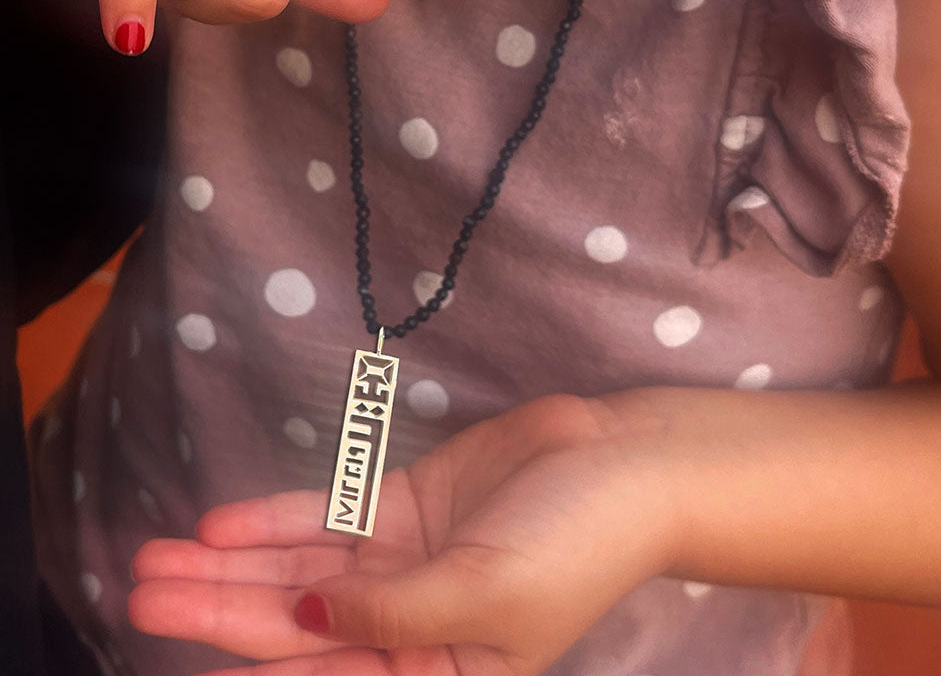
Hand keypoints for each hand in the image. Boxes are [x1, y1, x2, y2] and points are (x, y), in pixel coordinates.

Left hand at [129, 394, 677, 675]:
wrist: (624, 462)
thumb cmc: (574, 545)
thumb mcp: (486, 600)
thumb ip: (390, 616)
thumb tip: (303, 623)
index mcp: (439, 668)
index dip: (254, 672)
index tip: (178, 658)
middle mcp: (411, 620)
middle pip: (296, 621)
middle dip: (219, 607)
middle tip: (140, 592)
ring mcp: (406, 558)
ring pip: (302, 567)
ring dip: (233, 563)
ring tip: (158, 557)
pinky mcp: (409, 502)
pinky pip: (332, 514)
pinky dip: (277, 518)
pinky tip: (221, 522)